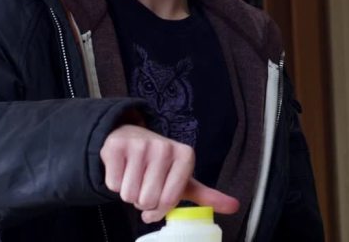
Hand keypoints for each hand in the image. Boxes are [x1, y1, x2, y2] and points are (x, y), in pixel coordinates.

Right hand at [100, 124, 239, 222]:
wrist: (131, 138)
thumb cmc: (161, 166)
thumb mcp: (184, 179)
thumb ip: (208, 195)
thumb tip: (235, 206)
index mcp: (185, 156)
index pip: (170, 200)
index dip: (160, 209)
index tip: (159, 201)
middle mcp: (164, 147)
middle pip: (148, 200)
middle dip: (143, 201)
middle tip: (145, 185)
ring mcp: (140, 145)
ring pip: (129, 195)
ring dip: (129, 193)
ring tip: (135, 177)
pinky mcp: (117, 146)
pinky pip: (113, 185)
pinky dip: (115, 184)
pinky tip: (123, 169)